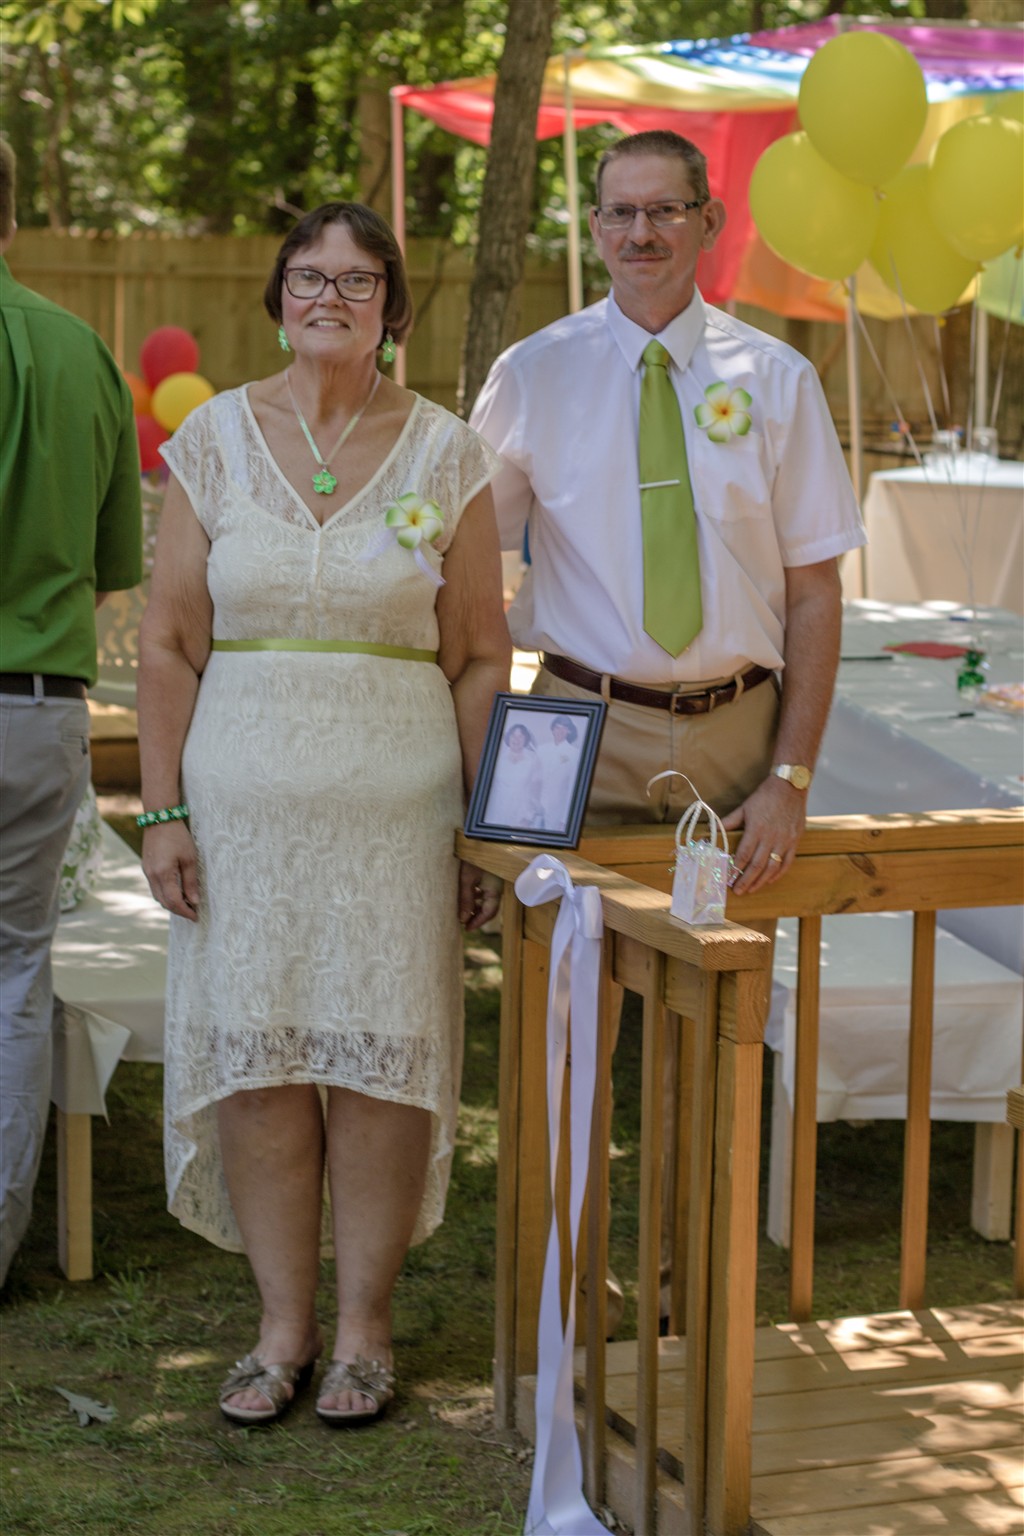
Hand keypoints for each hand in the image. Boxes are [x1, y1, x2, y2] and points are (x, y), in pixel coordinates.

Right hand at [142, 821, 200, 920]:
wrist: (160, 819)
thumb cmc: (178, 837)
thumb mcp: (190, 859)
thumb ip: (191, 881)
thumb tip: (194, 901)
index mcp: (163, 874)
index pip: (174, 901)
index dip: (185, 911)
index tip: (196, 916)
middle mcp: (152, 875)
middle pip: (164, 902)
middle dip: (178, 910)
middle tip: (193, 912)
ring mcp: (147, 872)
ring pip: (158, 896)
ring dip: (171, 903)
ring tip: (187, 903)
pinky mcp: (146, 867)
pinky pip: (155, 887)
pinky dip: (165, 894)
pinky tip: (176, 891)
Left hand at [459, 861, 502, 930]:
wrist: (483, 838)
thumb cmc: (474, 857)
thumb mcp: (467, 879)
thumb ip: (466, 899)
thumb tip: (463, 919)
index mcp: (494, 891)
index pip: (488, 913)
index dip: (477, 923)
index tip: (466, 929)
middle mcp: (497, 888)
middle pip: (489, 908)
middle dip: (477, 917)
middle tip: (464, 923)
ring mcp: (496, 882)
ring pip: (487, 900)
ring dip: (476, 907)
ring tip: (463, 910)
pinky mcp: (492, 876)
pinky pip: (486, 891)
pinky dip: (478, 897)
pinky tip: (468, 895)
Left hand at [721, 775, 805, 896]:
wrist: (790, 787)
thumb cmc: (765, 796)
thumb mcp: (744, 807)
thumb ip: (730, 822)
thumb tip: (713, 831)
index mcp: (756, 829)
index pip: (743, 854)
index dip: (734, 868)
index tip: (727, 878)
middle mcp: (771, 837)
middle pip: (757, 865)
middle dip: (746, 880)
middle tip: (737, 890)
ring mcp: (785, 841)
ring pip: (772, 867)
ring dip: (761, 881)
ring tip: (751, 889)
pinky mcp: (795, 841)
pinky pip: (787, 862)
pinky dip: (778, 874)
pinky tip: (769, 880)